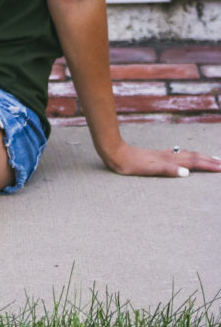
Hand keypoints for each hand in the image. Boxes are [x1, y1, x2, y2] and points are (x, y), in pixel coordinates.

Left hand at [103, 140, 220, 177]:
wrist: (116, 154)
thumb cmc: (131, 163)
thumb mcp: (150, 168)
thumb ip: (168, 169)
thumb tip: (187, 173)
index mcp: (170, 160)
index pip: (194, 161)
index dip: (208, 164)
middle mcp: (168, 156)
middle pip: (193, 157)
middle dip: (208, 160)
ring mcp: (163, 155)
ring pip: (186, 155)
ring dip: (199, 158)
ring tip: (209, 158)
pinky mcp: (157, 156)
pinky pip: (177, 156)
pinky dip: (187, 157)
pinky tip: (184, 158)